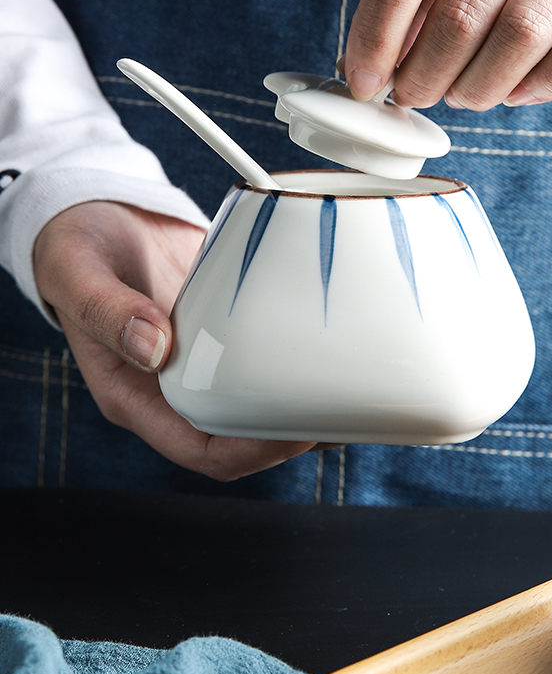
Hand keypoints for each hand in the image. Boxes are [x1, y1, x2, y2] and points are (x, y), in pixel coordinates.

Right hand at [34, 201, 323, 479]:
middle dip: (294, 436)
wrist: (99, 220)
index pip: (202, 450)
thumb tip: (154, 347)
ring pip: (261, 403)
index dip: (253, 453)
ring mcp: (205, 362)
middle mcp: (176, 387)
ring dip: (305, 405)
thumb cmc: (77, 250)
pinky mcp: (226, 333)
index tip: (298, 434)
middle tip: (341, 412)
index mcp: (137, 394)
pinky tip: (332, 350)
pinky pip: (265, 361)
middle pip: (243, 438)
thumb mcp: (77, 271)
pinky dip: (299, 363)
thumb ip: (106, 310)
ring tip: (353, 392)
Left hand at [344, 0, 551, 109]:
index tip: (363, 83)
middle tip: (414, 93)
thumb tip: (369, 65)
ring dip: (480, 86)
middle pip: (464, 8)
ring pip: (524, 33)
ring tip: (462, 96)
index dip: (376, 35)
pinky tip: (516, 92)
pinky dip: (543, 84)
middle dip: (427, 73)